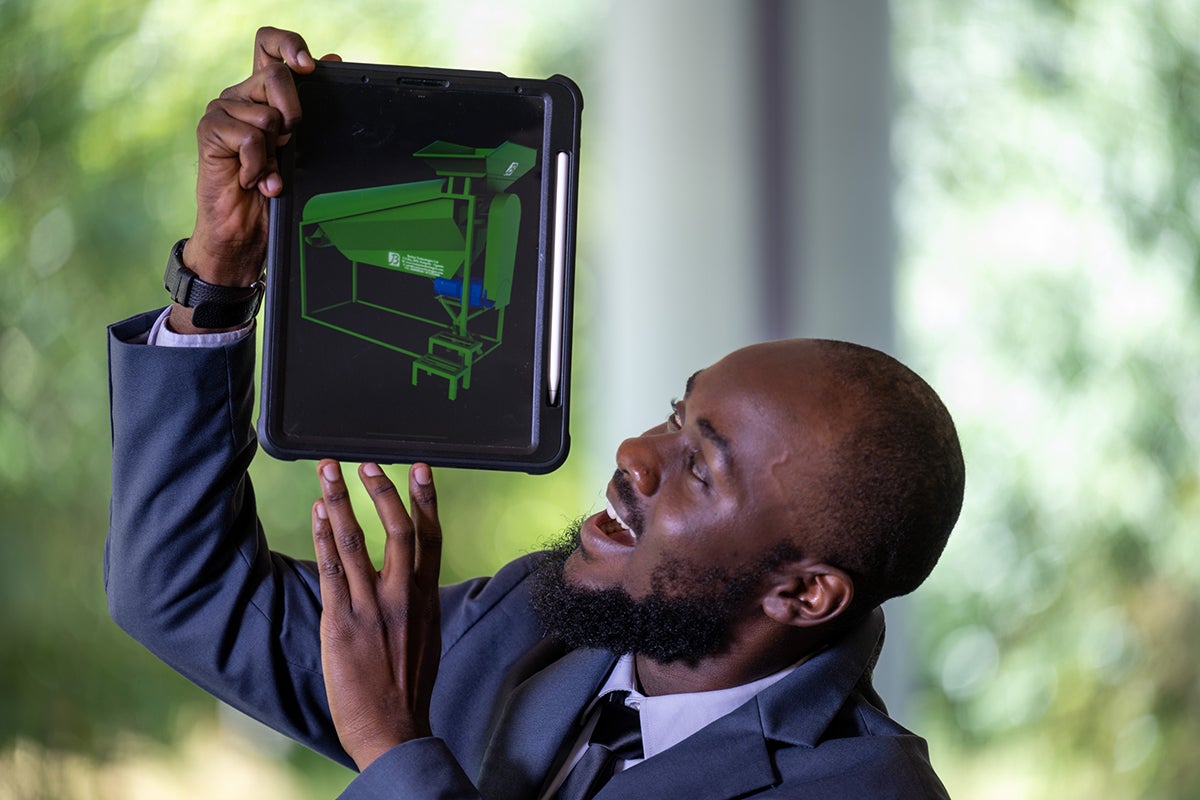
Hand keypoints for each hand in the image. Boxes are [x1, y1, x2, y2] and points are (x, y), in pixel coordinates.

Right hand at [171, 26, 339, 332]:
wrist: (244, 234)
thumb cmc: (276, 195)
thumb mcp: (302, 150)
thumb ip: (313, 107)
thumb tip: (335, 60)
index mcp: (264, 94)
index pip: (270, 45)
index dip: (290, 45)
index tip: (311, 67)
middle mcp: (241, 97)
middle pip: (276, 76)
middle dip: (295, 115)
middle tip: (290, 146)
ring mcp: (223, 112)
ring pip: (266, 113)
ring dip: (276, 151)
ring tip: (267, 172)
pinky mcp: (210, 131)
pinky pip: (249, 136)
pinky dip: (258, 164)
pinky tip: (252, 180)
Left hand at [311, 460, 442, 770]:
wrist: (392, 729)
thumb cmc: (407, 687)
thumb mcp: (427, 637)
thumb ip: (420, 603)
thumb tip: (416, 579)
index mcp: (426, 598)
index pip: (431, 537)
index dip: (425, 499)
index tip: (418, 468)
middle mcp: (403, 597)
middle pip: (398, 529)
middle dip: (382, 490)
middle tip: (367, 463)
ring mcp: (372, 608)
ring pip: (356, 542)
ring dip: (340, 502)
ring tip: (328, 472)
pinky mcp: (342, 622)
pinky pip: (331, 568)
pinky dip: (323, 536)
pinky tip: (317, 514)